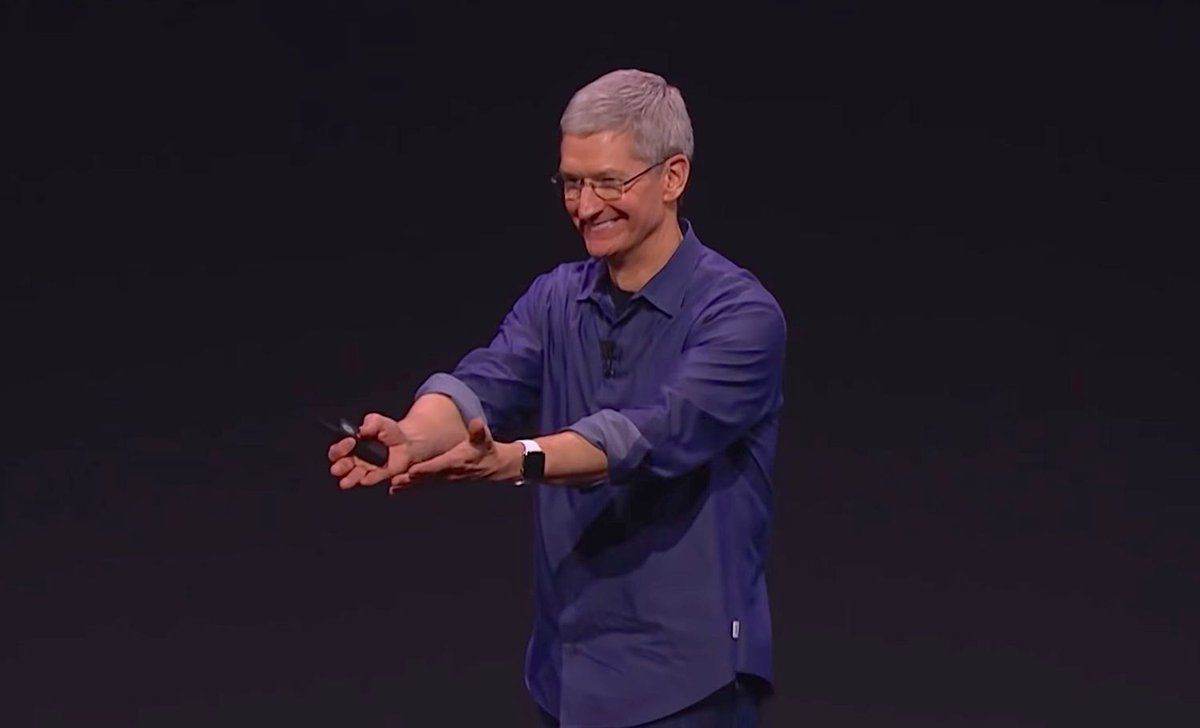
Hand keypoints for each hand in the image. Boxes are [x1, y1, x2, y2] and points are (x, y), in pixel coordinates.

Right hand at [328, 412, 413, 489]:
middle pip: (340, 466)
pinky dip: (368, 480)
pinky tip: (366, 479)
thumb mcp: (379, 422)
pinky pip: (371, 480)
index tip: (351, 441)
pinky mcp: (377, 476)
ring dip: (349, 479)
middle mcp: (354, 459)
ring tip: (346, 481)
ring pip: (352, 477)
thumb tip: (363, 429)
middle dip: (339, 467)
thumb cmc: (389, 432)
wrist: (406, 442)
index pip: (337, 450)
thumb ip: (371, 422)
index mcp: (350, 446)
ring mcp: (365, 469)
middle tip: (343, 464)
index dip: (340, 447)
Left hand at [389, 417, 520, 492]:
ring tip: (392, 487)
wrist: (492, 468)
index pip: (440, 466)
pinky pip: (424, 487)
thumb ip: (478, 431)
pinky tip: (395, 491)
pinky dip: (411, 489)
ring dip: (409, 487)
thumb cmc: (485, 450)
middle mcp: (449, 473)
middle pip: (428, 478)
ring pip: (424, 484)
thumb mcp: (484, 439)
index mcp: (457, 461)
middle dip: (412, 480)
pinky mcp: (441, 482)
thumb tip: (477, 422)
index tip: (413, 470)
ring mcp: (445, 480)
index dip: (427, 469)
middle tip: (396, 481)